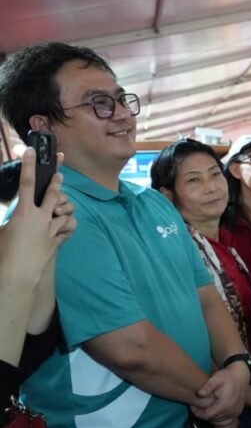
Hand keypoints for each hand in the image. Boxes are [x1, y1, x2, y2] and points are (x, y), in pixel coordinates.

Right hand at [0, 150, 75, 283]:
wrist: (16, 276)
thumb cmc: (3, 253)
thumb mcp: (1, 230)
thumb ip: (10, 218)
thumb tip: (15, 216)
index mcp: (23, 212)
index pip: (27, 183)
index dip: (29, 165)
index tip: (31, 152)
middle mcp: (41, 218)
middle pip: (54, 194)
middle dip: (56, 182)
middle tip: (59, 174)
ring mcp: (52, 230)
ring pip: (66, 213)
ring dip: (63, 209)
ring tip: (58, 209)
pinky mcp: (57, 242)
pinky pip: (68, 229)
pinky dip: (66, 226)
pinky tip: (62, 226)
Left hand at [192, 362, 248, 421]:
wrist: (241, 375)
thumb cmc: (228, 376)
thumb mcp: (216, 378)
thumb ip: (207, 386)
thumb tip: (199, 393)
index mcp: (225, 405)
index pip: (207, 415)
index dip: (198, 412)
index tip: (193, 406)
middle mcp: (231, 411)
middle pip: (212, 418)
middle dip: (204, 413)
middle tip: (198, 405)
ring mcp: (236, 412)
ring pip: (218, 420)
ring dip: (211, 415)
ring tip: (207, 405)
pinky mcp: (238, 412)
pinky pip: (225, 418)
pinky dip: (219, 415)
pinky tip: (216, 407)